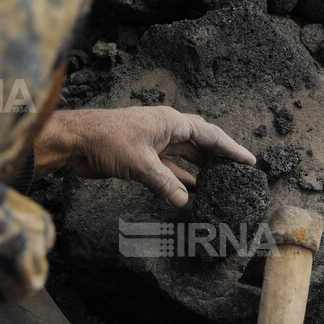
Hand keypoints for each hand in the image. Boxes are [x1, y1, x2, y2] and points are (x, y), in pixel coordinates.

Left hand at [34, 106, 255, 205]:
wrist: (73, 142)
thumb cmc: (104, 141)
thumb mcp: (139, 163)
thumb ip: (164, 183)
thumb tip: (185, 201)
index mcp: (170, 122)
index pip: (210, 135)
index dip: (231, 148)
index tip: (249, 162)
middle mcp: (166, 130)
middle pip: (201, 144)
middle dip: (220, 158)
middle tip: (239, 174)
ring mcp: (154, 143)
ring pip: (185, 157)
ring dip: (201, 171)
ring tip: (221, 185)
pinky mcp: (142, 157)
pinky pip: (169, 169)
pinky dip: (180, 180)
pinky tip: (190, 193)